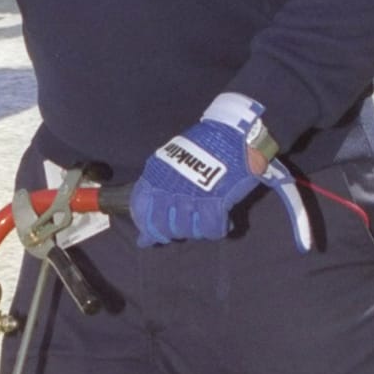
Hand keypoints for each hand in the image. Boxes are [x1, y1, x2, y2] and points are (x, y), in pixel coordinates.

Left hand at [130, 98, 312, 252]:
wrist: (232, 134)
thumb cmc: (203, 148)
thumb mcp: (172, 164)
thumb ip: (157, 197)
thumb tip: (143, 239)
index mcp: (156, 175)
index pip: (140, 210)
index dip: (148, 227)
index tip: (154, 234)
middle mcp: (169, 187)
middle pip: (163, 225)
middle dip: (173, 232)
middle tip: (186, 228)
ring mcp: (191, 195)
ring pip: (187, 229)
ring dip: (198, 231)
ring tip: (207, 221)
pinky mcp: (215, 200)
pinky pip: (211, 228)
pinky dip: (218, 229)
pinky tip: (224, 222)